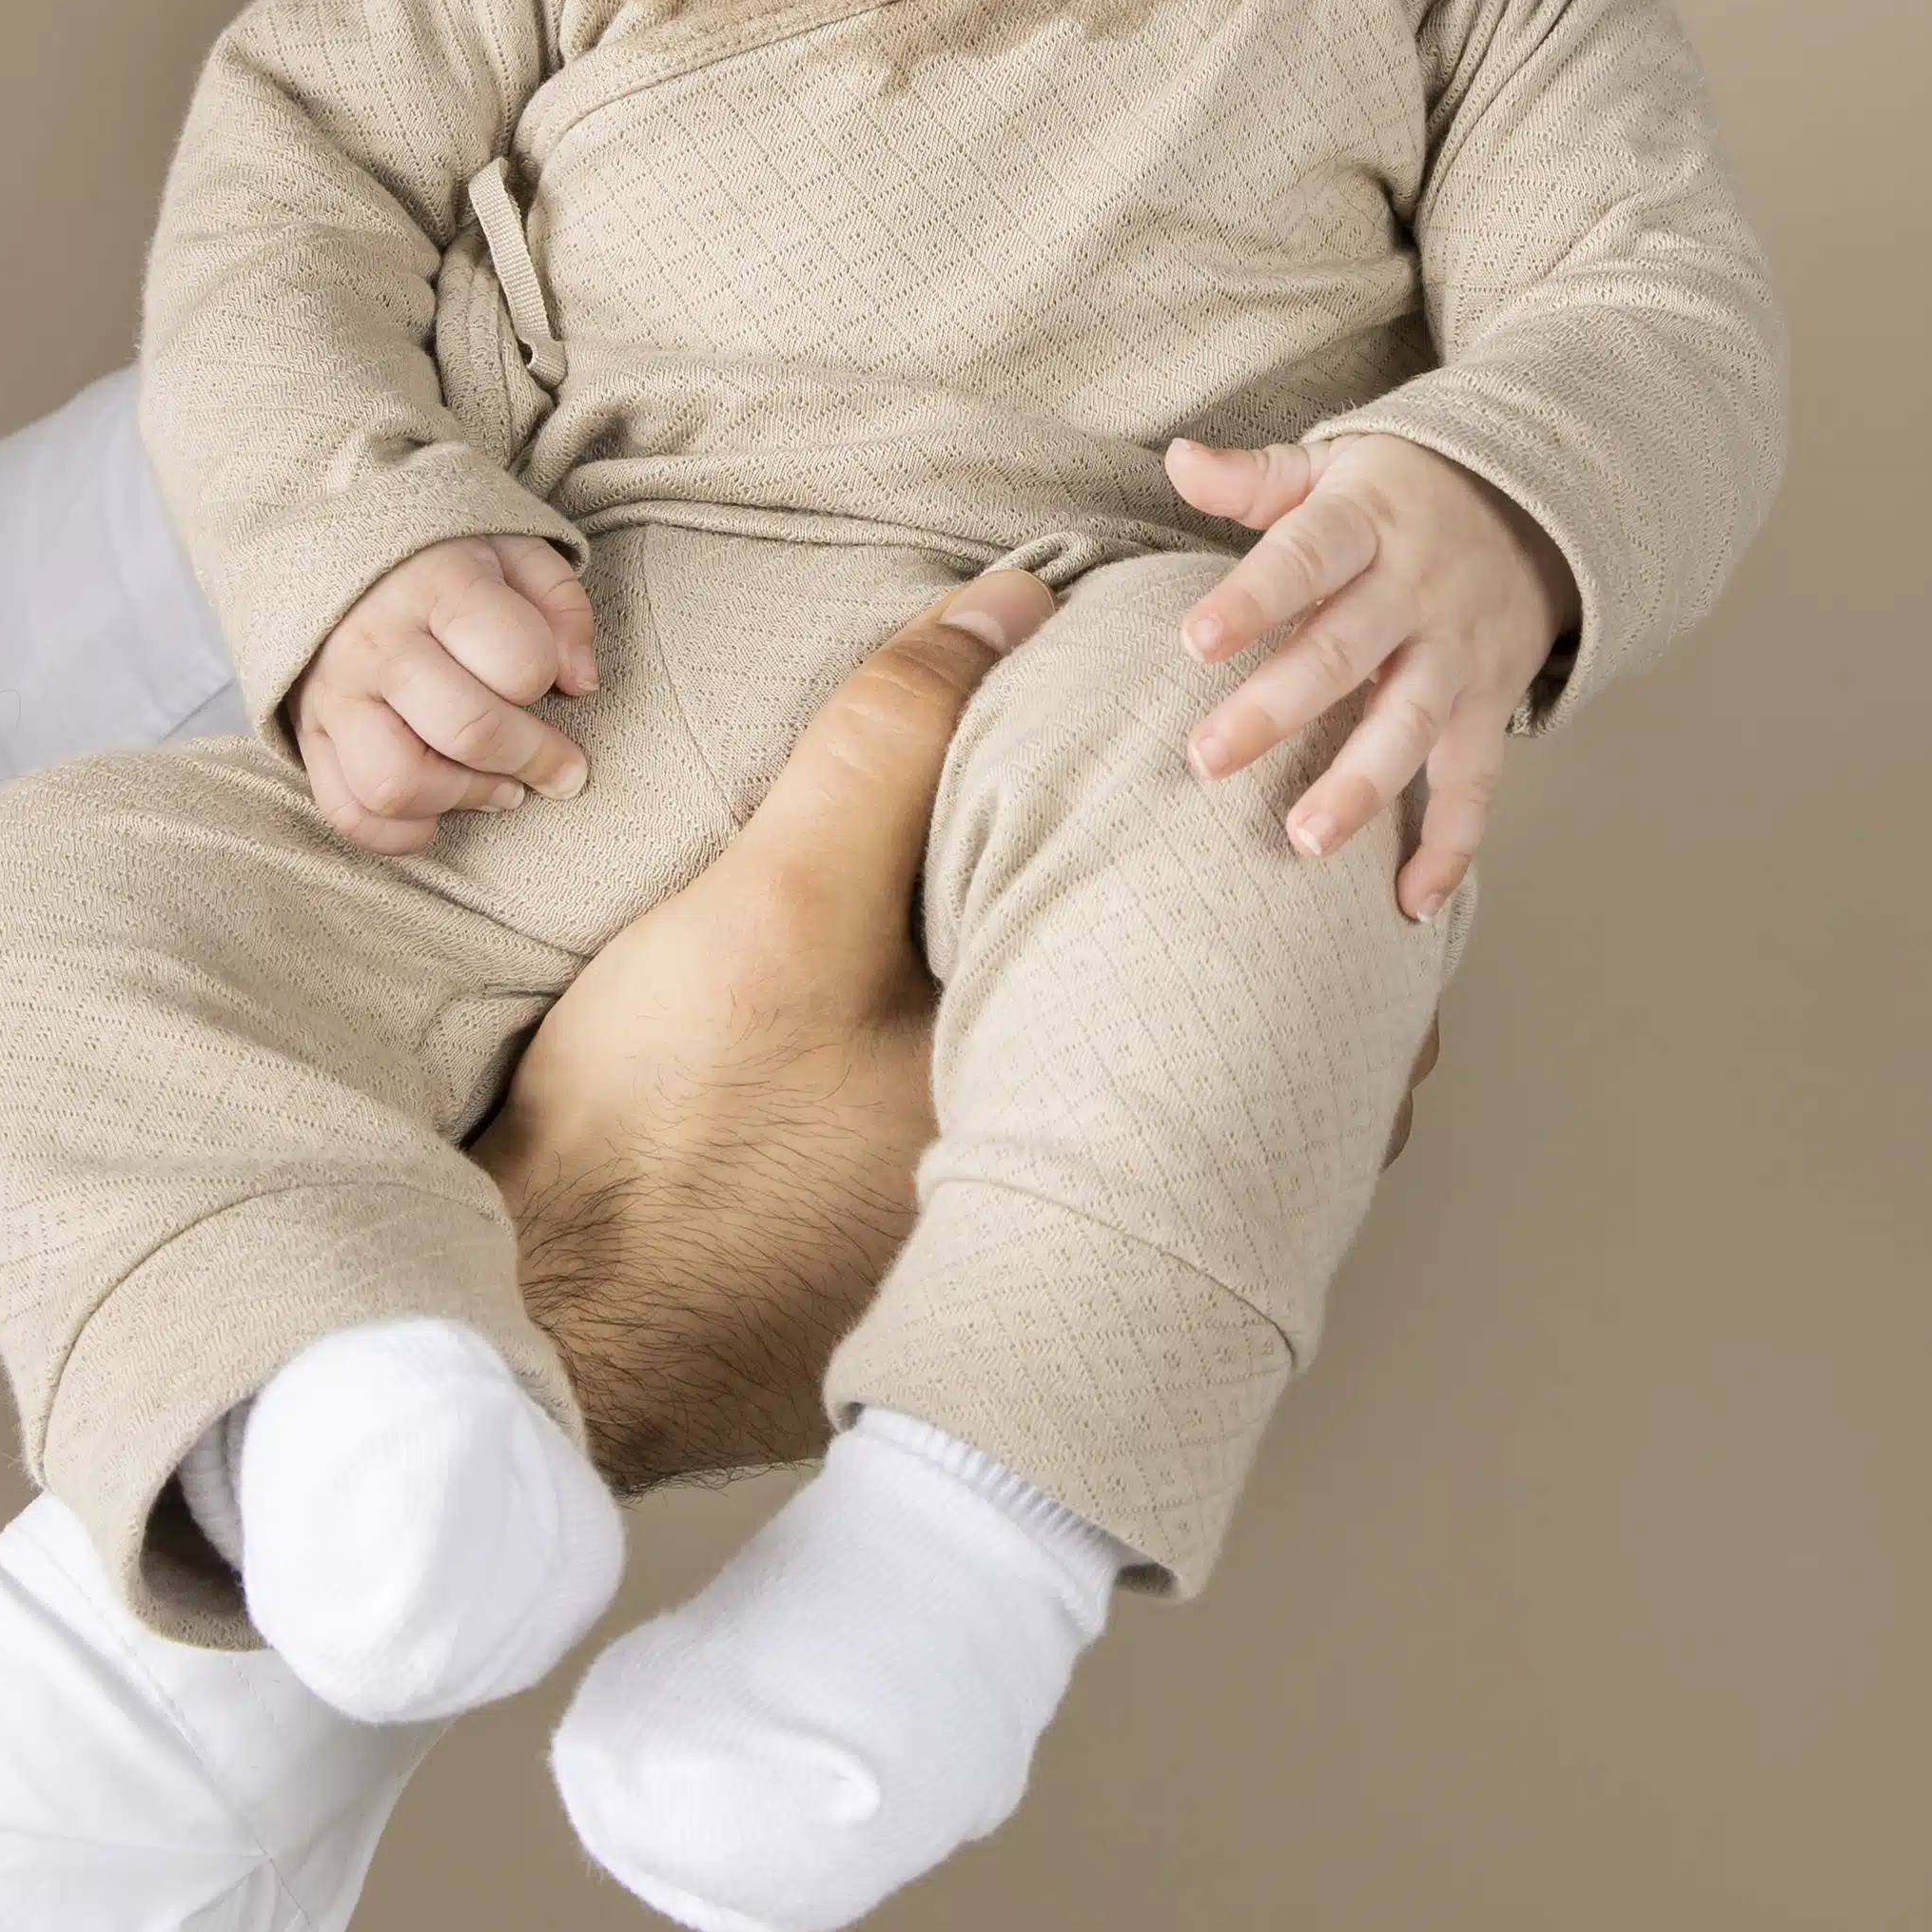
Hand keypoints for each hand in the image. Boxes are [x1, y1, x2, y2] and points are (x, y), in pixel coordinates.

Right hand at [281, 533, 596, 855]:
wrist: (330, 553)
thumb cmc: (441, 561)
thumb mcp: (513, 550)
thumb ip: (562, 605)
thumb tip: (581, 682)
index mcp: (437, 585)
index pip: (518, 661)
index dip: (551, 680)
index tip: (559, 683)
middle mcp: (378, 644)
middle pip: (468, 731)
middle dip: (533, 760)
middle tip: (560, 767)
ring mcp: (336, 696)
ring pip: (397, 784)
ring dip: (465, 798)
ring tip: (499, 786)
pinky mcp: (310, 737)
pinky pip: (347, 813)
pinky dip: (401, 833)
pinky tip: (441, 810)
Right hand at [476, 560, 1442, 1488]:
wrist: (547, 1325)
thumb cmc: (669, 1128)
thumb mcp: (781, 898)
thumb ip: (896, 742)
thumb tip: (1011, 606)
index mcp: (1075, 1131)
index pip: (1270, 1044)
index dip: (1338, 969)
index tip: (1385, 892)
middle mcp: (1068, 1232)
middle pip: (1225, 1106)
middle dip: (1278, 1019)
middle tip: (1326, 923)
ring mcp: (1007, 1284)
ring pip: (1142, 1150)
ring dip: (1176, 1068)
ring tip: (1209, 972)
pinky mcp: (932, 1302)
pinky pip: (1058, 1193)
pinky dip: (1079, 1119)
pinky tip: (1035, 1061)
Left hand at [1168, 432, 1577, 915]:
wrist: (1536, 500)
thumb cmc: (1398, 492)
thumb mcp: (1332, 465)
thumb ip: (1255, 478)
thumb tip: (1177, 460)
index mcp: (1367, 523)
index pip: (1306, 557)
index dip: (1253, 598)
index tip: (1194, 641)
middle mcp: (1416, 591)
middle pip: (1346, 651)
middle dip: (1279, 709)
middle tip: (1207, 760)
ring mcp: (1457, 652)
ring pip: (1413, 723)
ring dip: (1364, 785)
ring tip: (1308, 840)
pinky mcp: (1490, 703)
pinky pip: (1477, 781)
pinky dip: (1453, 845)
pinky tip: (1413, 904)